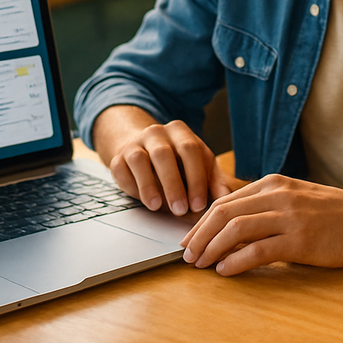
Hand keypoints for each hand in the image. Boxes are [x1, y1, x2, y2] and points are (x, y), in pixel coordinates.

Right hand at [105, 117, 233, 215]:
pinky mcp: (117, 157)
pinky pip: (121, 170)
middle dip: (173, 185)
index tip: (199, 204)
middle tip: (181, 210)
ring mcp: (134, 143)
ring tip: (158, 207)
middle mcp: (156, 132)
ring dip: (149, 186)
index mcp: (180, 131)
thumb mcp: (198, 165)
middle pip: (164, 155)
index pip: (191, 150)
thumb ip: (213, 180)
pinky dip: (132, 187)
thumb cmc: (176, 162)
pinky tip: (144, 202)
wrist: (140, 147)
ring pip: (139, 160)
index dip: (196, 178)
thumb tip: (225, 197)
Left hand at [180, 174, 342, 275]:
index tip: (190, 238)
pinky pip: (258, 250)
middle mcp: (277, 196)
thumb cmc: (335, 212)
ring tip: (201, 265)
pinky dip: (235, 261)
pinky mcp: (300, 240)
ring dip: (212, 248)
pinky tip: (225, 270)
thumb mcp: (295, 195)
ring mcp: (288, 217)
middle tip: (187, 254)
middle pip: (223, 212)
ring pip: (235, 229)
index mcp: (272, 183)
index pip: (225, 200)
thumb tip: (232, 221)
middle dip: (199, 235)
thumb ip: (266, 204)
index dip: (202, 221)